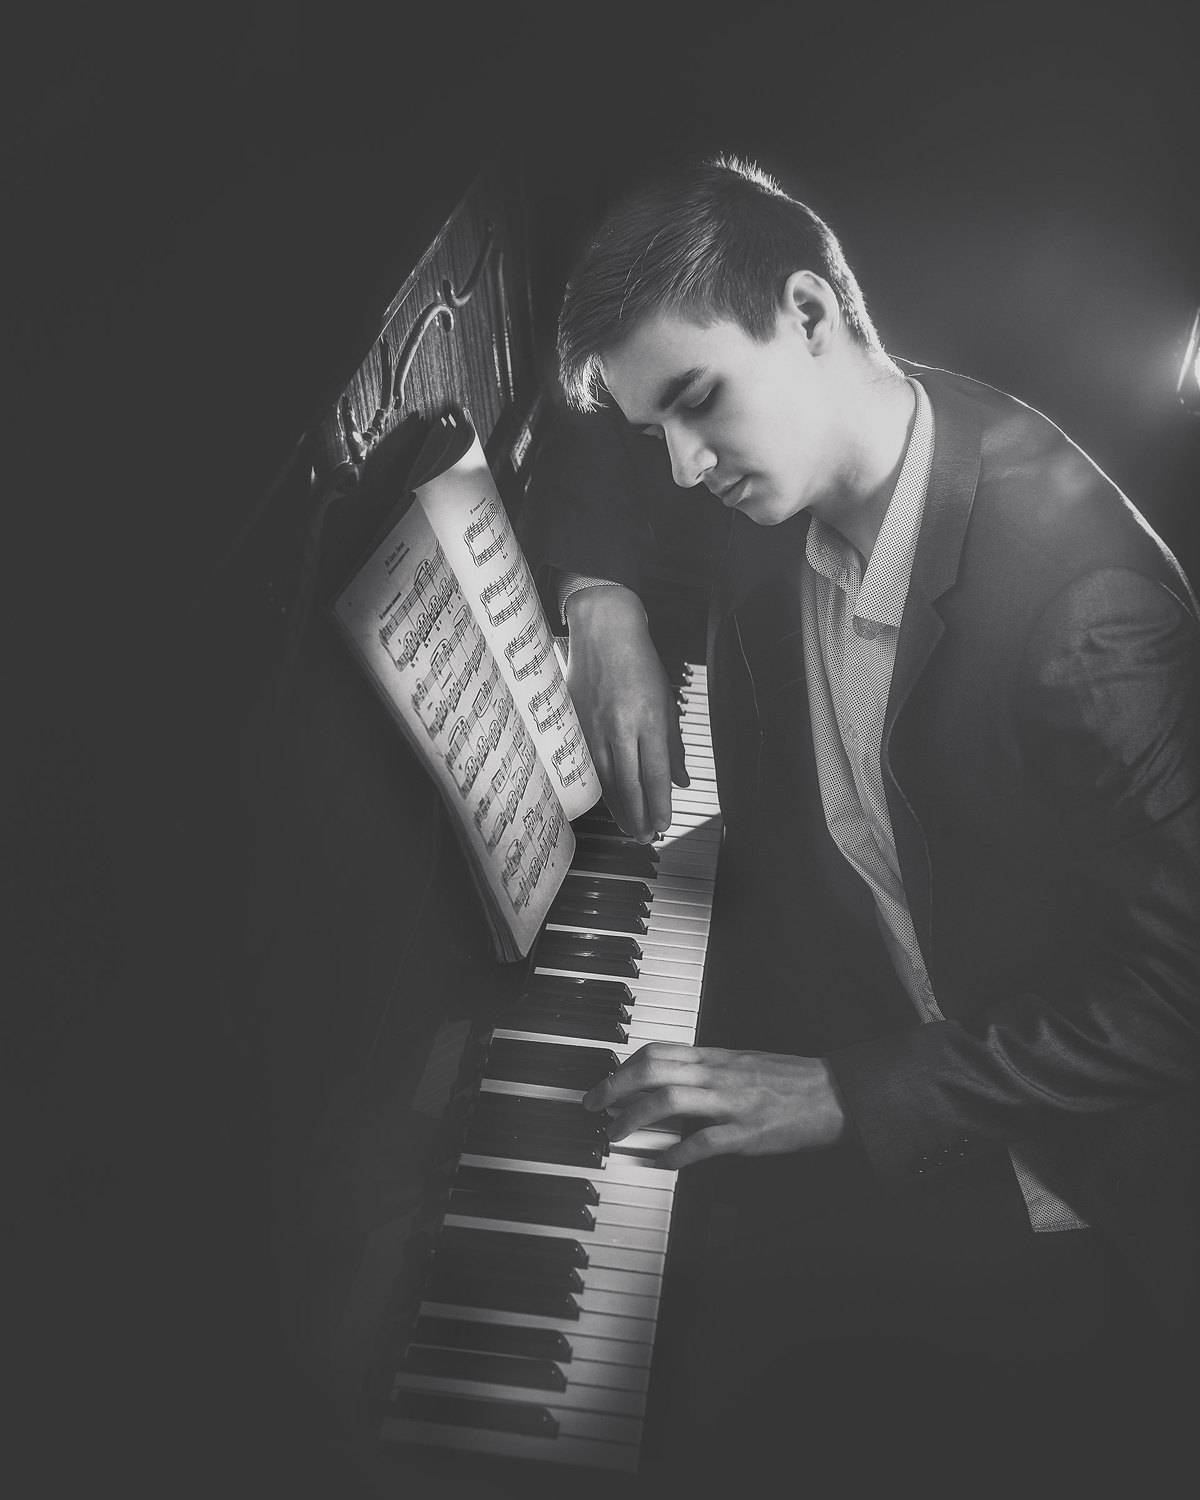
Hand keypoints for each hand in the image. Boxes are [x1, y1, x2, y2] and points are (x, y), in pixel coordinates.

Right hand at [564, 585, 687, 840]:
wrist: (603, 631)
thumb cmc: (639, 663)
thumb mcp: (666, 701)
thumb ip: (673, 746)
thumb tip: (681, 781)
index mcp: (648, 719)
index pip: (655, 773)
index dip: (659, 803)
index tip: (665, 824)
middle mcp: (620, 726)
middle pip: (629, 782)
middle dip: (639, 815)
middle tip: (646, 837)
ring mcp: (594, 726)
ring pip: (606, 779)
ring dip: (619, 808)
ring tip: (630, 828)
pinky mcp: (576, 724)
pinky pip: (588, 765)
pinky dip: (600, 787)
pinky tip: (607, 802)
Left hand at [583, 1042, 846, 1167]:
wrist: (833, 1094)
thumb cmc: (788, 1080)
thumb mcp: (742, 1064)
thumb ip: (706, 1070)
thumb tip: (669, 1080)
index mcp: (716, 1057)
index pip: (659, 1050)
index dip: (624, 1066)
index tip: (606, 1083)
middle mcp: (718, 1074)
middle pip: (653, 1070)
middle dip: (614, 1087)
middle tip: (593, 1106)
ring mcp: (731, 1102)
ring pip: (670, 1100)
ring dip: (634, 1118)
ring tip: (616, 1134)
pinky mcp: (746, 1132)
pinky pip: (702, 1142)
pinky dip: (675, 1154)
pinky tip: (660, 1162)